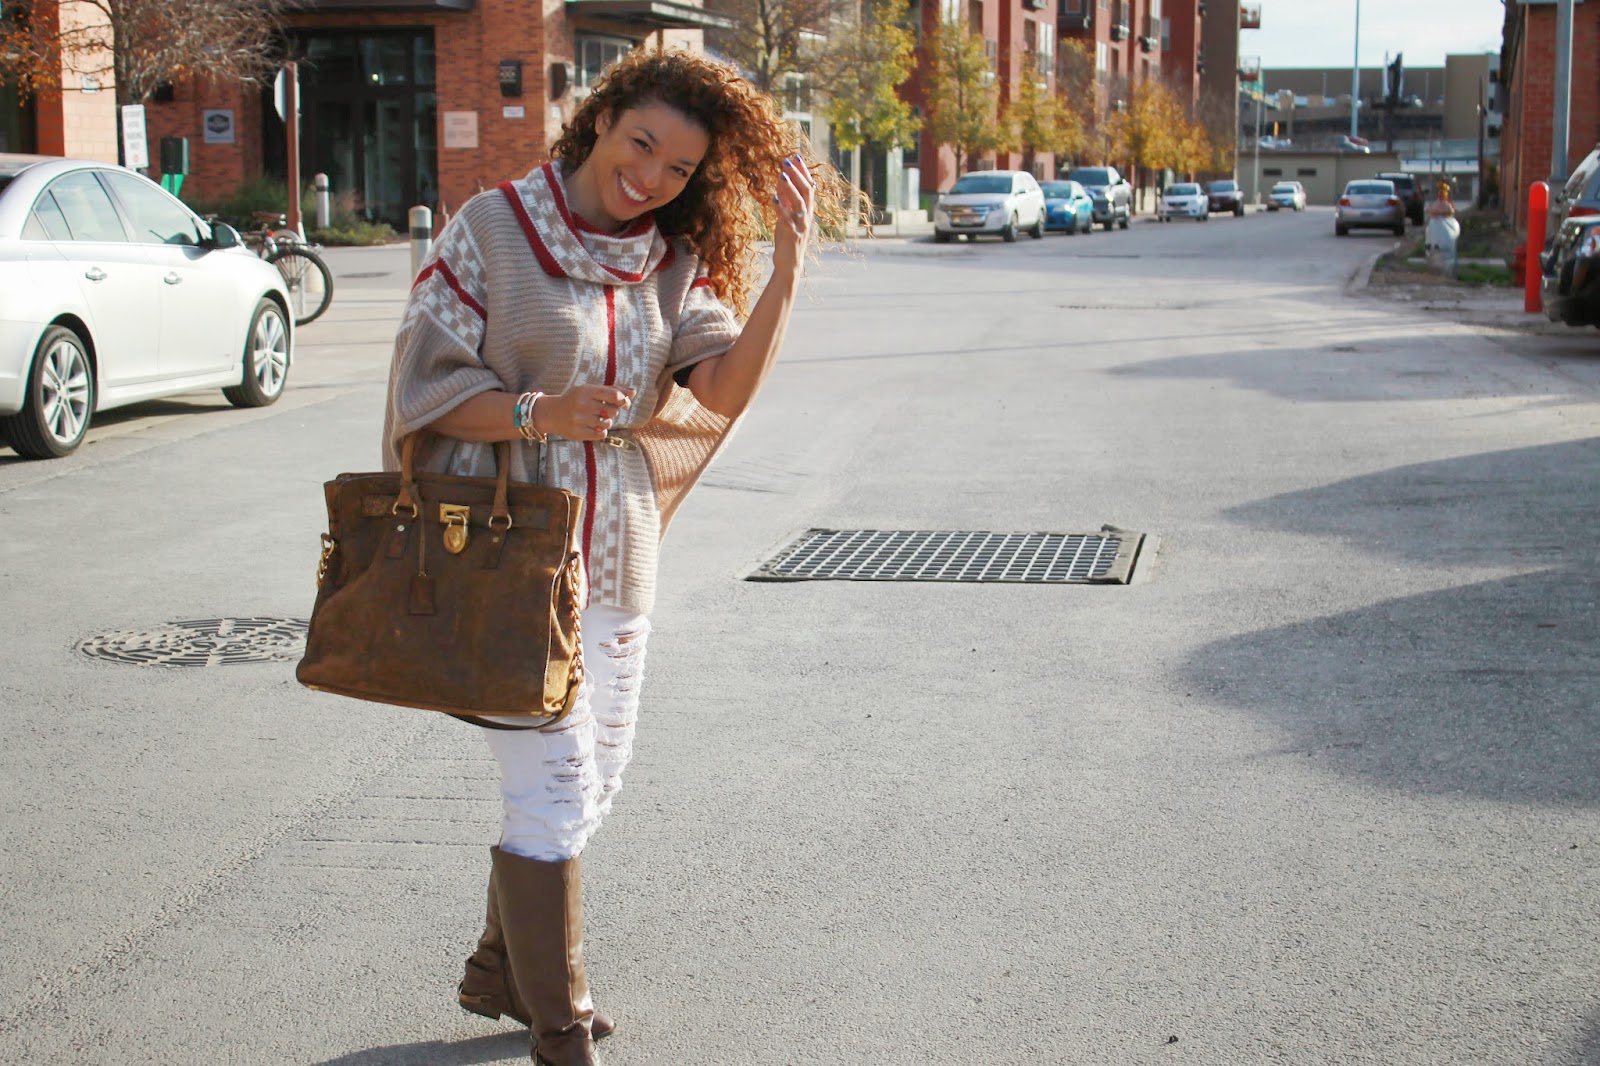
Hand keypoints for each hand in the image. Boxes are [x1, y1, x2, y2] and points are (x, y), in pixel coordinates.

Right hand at [536, 384, 634, 440]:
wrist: (551, 413)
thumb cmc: (577, 400)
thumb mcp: (590, 390)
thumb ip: (612, 390)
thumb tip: (633, 393)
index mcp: (586, 391)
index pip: (613, 395)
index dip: (623, 400)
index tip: (623, 402)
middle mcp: (582, 404)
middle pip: (613, 411)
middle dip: (613, 412)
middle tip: (604, 411)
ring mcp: (579, 420)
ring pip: (608, 423)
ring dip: (606, 422)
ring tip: (596, 419)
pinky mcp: (578, 433)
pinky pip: (601, 434)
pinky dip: (601, 432)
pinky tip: (593, 427)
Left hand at [773, 154, 814, 273]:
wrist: (789, 263)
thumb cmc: (787, 238)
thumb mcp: (786, 215)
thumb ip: (786, 198)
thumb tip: (781, 178)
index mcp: (807, 210)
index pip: (809, 186)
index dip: (803, 171)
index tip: (796, 156)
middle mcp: (807, 216)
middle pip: (806, 191)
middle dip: (797, 175)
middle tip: (787, 161)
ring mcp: (801, 225)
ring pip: (799, 202)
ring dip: (790, 187)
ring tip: (782, 174)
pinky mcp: (792, 234)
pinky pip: (786, 219)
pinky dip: (780, 207)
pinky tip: (773, 197)